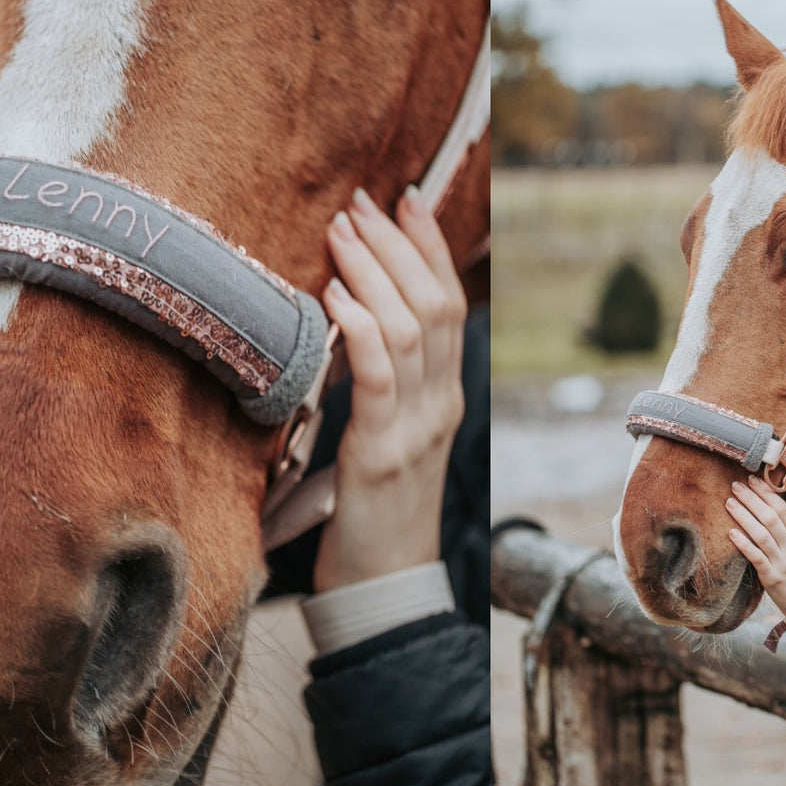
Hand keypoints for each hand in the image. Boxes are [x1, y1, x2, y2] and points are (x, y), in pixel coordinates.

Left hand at [313, 185, 466, 591]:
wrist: (384, 587)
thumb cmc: (373, 512)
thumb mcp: (389, 437)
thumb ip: (385, 385)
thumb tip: (352, 323)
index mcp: (445, 397)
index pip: (449, 303)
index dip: (429, 246)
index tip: (404, 197)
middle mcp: (442, 404)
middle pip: (435, 304)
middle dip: (399, 244)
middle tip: (361, 202)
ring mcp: (417, 428)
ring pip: (411, 329)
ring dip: (375, 272)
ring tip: (344, 232)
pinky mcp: (381, 455)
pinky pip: (380, 378)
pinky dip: (362, 329)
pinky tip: (336, 296)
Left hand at [725, 477, 785, 616]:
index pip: (784, 510)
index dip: (767, 494)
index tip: (753, 481)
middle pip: (770, 518)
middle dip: (752, 500)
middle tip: (735, 486)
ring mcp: (782, 562)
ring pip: (761, 535)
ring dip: (744, 517)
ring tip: (729, 503)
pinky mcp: (771, 576)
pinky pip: (755, 557)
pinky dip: (743, 544)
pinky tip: (730, 533)